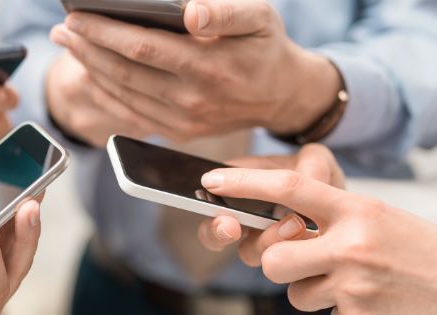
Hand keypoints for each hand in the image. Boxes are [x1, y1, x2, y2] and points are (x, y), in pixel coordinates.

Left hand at [49, 0, 342, 141]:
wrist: (280, 95)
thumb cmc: (264, 48)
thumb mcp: (259, 18)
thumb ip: (226, 11)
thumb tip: (192, 14)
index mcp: (208, 66)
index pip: (142, 48)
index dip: (105, 33)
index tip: (78, 18)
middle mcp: (191, 98)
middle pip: (124, 72)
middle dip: (86, 49)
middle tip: (61, 30)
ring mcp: (182, 120)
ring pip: (123, 93)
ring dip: (90, 69)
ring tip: (71, 46)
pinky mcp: (178, 132)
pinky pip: (131, 114)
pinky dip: (106, 94)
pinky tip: (91, 75)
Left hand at [199, 164, 436, 312]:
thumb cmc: (414, 249)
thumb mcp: (375, 216)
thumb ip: (327, 216)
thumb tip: (277, 225)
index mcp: (357, 209)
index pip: (289, 187)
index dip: (244, 182)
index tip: (213, 178)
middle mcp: (352, 244)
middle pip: (272, 258)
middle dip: (276, 263)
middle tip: (301, 259)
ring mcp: (354, 284)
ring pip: (294, 293)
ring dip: (313, 289)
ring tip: (350, 281)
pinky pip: (322, 314)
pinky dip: (337, 308)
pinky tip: (366, 298)